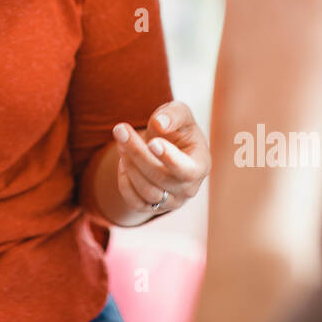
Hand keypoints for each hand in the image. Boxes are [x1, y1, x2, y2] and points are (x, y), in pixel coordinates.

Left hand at [112, 101, 208, 216]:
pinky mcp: (154, 208)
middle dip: (137, 153)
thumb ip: (174, 114)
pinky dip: (124, 182)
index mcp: (200, 165)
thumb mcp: (180, 113)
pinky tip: (122, 161)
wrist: (167, 147)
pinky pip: (135, 202)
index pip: (187, 170)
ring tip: (120, 140)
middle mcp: (189, 188)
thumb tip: (160, 123)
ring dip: (129, 164)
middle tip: (120, 130)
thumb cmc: (177, 128)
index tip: (152, 142)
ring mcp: (171, 201)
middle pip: (161, 178)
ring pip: (146, 190)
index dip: (169, 159)